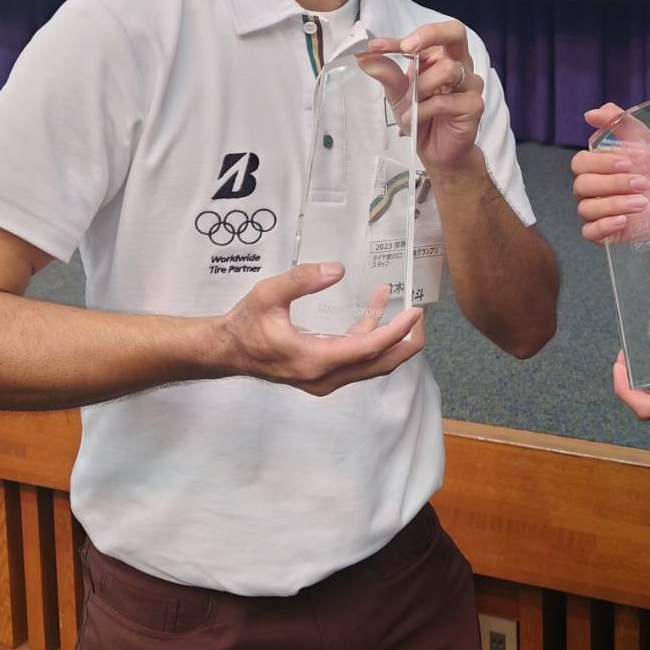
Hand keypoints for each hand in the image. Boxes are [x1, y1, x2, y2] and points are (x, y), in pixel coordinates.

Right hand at [219, 262, 423, 395]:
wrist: (227, 350)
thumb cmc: (246, 323)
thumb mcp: (269, 294)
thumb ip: (301, 280)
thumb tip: (337, 269)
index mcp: (315, 360)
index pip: (368, 350)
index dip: (396, 332)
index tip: (415, 313)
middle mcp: (325, 377)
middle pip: (379, 365)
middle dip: (406, 342)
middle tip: (422, 317)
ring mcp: (324, 379)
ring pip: (370, 364)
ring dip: (388, 337)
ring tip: (401, 305)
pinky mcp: (322, 374)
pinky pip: (356, 359)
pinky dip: (370, 336)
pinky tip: (372, 308)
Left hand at [367, 22, 483, 171]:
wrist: (437, 151)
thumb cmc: (422, 116)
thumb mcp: (398, 94)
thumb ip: (386, 74)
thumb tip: (365, 56)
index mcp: (443, 56)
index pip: (427, 36)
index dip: (399, 39)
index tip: (375, 46)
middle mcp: (461, 64)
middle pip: (456, 32)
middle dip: (429, 35)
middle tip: (407, 47)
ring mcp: (470, 84)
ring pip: (448, 69)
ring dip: (421, 86)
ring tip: (409, 104)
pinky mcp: (474, 106)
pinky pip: (445, 101)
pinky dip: (423, 109)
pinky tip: (413, 118)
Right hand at [572, 103, 649, 244]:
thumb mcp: (645, 141)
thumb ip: (620, 122)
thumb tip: (591, 113)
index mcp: (597, 167)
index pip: (580, 163)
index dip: (601, 163)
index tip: (628, 163)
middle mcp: (592, 189)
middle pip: (582, 185)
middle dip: (613, 184)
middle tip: (642, 183)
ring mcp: (596, 212)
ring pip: (586, 208)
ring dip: (614, 204)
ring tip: (642, 203)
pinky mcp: (603, 233)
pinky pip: (589, 232)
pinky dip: (603, 226)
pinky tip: (623, 220)